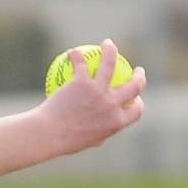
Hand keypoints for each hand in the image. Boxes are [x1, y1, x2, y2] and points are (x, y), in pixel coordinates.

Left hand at [38, 38, 146, 155]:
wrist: (47, 135)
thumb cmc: (62, 142)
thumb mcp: (83, 143)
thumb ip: (96, 137)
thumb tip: (99, 136)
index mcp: (116, 122)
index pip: (136, 111)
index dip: (139, 103)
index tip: (136, 98)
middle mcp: (112, 105)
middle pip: (135, 86)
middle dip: (140, 75)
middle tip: (136, 70)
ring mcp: (99, 92)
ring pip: (110, 63)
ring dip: (111, 50)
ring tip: (107, 44)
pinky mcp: (83, 83)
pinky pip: (81, 64)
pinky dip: (77, 56)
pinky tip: (72, 52)